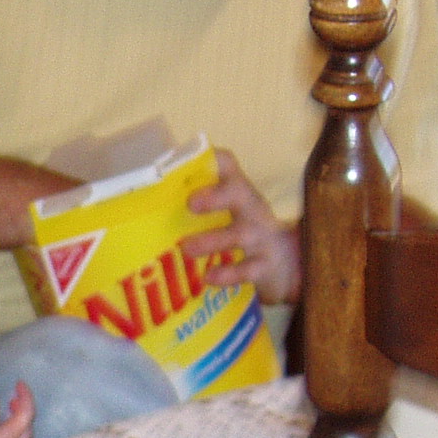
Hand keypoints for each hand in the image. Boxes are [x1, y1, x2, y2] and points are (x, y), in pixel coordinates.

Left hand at [179, 147, 300, 305]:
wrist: (288, 262)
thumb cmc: (245, 233)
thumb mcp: (229, 213)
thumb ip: (200, 207)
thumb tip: (149, 206)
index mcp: (238, 192)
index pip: (227, 166)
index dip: (211, 160)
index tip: (185, 162)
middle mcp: (251, 209)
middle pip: (239, 193)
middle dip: (216, 196)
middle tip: (191, 203)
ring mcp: (261, 237)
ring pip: (240, 234)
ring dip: (213, 240)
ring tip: (187, 248)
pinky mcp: (265, 265)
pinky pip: (248, 269)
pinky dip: (228, 274)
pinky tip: (209, 278)